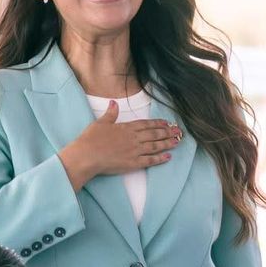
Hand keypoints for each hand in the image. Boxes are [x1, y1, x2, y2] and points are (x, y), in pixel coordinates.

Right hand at [59, 101, 181, 190]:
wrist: (86, 156)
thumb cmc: (91, 139)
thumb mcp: (100, 123)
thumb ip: (110, 113)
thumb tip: (114, 103)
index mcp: (127, 127)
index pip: (146, 124)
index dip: (158, 123)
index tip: (167, 123)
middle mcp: (134, 138)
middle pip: (154, 134)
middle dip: (167, 132)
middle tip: (179, 131)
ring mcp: (135, 151)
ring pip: (155, 146)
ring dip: (167, 143)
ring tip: (177, 142)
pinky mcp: (133, 163)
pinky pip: (150, 160)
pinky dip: (160, 159)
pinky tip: (168, 157)